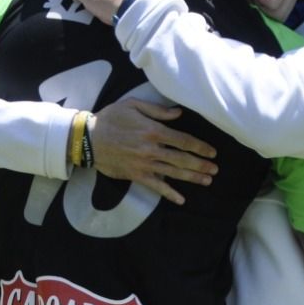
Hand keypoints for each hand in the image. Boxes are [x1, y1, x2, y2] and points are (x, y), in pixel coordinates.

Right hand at [89, 99, 216, 203]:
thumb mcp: (133, 105)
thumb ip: (157, 110)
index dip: (200, 147)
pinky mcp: (136, 175)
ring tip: (207, 181)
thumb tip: (178, 114)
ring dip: (192, 177)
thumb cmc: (110, 118)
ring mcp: (145, 164)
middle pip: (182, 159)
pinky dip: (169, 193)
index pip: (183, 140)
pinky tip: (181, 199)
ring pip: (173, 173)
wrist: (88, 138)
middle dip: (201, 164)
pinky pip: (156, 186)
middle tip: (215, 170)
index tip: (212, 152)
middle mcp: (152, 149)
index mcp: (153, 130)